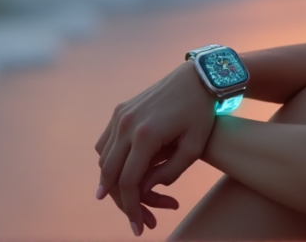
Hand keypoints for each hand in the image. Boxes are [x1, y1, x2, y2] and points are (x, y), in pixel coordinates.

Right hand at [95, 61, 215, 234]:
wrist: (198, 77)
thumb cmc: (202, 113)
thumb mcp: (193, 147)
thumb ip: (169, 172)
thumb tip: (145, 189)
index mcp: (146, 134)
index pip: (128, 182)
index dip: (131, 208)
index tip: (139, 226)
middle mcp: (126, 124)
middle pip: (110, 174)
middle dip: (121, 202)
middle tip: (139, 220)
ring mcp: (120, 115)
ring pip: (104, 159)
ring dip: (113, 182)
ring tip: (134, 199)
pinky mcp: (120, 110)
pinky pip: (105, 142)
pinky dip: (110, 161)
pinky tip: (125, 174)